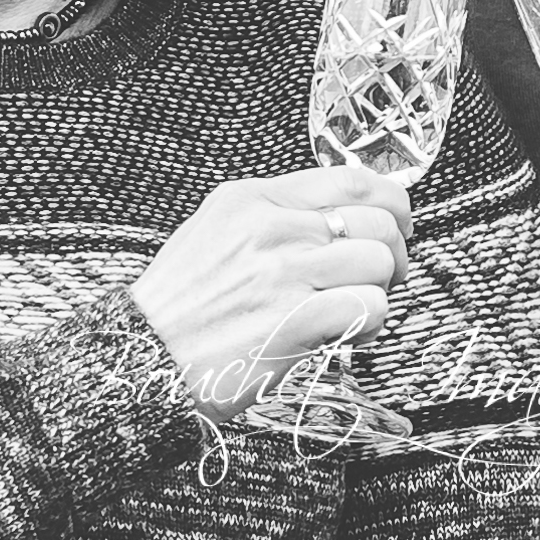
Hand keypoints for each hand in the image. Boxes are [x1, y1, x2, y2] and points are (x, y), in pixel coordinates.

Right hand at [129, 166, 410, 421]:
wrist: (142, 360)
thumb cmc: (180, 307)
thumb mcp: (215, 232)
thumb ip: (273, 215)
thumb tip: (340, 215)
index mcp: (252, 199)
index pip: (349, 179)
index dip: (390, 201)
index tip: (397, 224)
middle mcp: (270, 228)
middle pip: (375, 220)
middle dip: (393, 252)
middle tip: (384, 277)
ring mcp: (283, 272)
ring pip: (378, 262)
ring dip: (378, 291)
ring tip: (354, 310)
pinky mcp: (294, 319)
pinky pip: (369, 306)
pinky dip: (369, 324)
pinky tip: (346, 334)